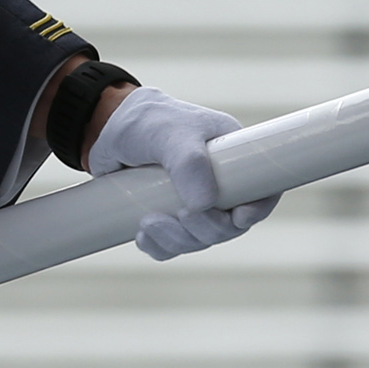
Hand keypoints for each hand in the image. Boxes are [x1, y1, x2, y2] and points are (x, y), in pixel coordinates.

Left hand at [87, 85, 279, 260]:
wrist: (106, 127)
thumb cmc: (146, 120)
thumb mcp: (169, 133)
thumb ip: (189, 163)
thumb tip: (205, 205)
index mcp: (232, 157)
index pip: (262, 189)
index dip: (259, 209)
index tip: (239, 218)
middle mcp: (217, 182)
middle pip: (229, 225)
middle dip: (207, 229)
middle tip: (181, 214)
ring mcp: (192, 201)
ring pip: (200, 240)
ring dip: (178, 241)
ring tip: (148, 222)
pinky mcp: (168, 215)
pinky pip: (173, 246)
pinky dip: (159, 247)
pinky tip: (141, 234)